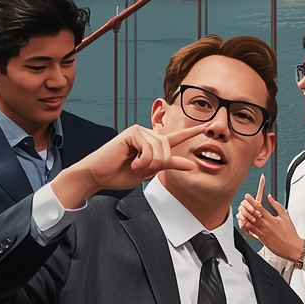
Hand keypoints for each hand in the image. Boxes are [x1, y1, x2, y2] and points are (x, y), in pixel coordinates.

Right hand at [51, 124, 204, 208]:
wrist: (97, 176)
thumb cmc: (119, 174)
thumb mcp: (149, 172)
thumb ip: (168, 164)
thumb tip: (191, 164)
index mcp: (153, 144)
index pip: (175, 138)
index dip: (192, 133)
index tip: (207, 127)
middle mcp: (148, 134)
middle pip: (169, 147)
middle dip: (158, 163)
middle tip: (142, 170)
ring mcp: (140, 131)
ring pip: (160, 148)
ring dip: (149, 163)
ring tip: (135, 166)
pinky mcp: (132, 132)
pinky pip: (149, 147)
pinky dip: (142, 160)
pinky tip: (131, 162)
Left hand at [238, 176, 304, 262]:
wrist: (290, 246)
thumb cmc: (289, 233)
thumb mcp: (285, 216)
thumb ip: (277, 205)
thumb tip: (270, 198)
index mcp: (271, 219)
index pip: (258, 207)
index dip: (251, 201)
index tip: (247, 197)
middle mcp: (264, 225)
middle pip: (251, 215)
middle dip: (245, 208)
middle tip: (241, 204)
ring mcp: (261, 233)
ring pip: (248, 224)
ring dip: (243, 218)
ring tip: (240, 213)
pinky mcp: (260, 239)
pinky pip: (250, 233)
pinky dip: (246, 228)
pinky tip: (244, 224)